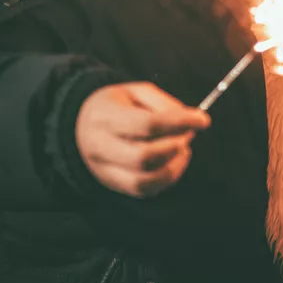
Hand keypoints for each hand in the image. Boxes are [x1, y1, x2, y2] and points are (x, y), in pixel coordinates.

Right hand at [75, 82, 210, 197]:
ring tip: (182, 148)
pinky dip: (168, 178)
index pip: (147, 124)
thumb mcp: (136, 91)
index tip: (203, 119)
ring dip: (173, 166)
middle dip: (174, 146)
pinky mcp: (113, 185)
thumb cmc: (116, 106)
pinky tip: (174, 160)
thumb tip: (191, 120)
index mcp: (105, 118)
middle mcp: (100, 148)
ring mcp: (104, 171)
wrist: (79, 126)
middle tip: (188, 134)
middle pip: (143, 156)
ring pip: (144, 180)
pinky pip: (145, 190)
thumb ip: (164, 103)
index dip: (180, 122)